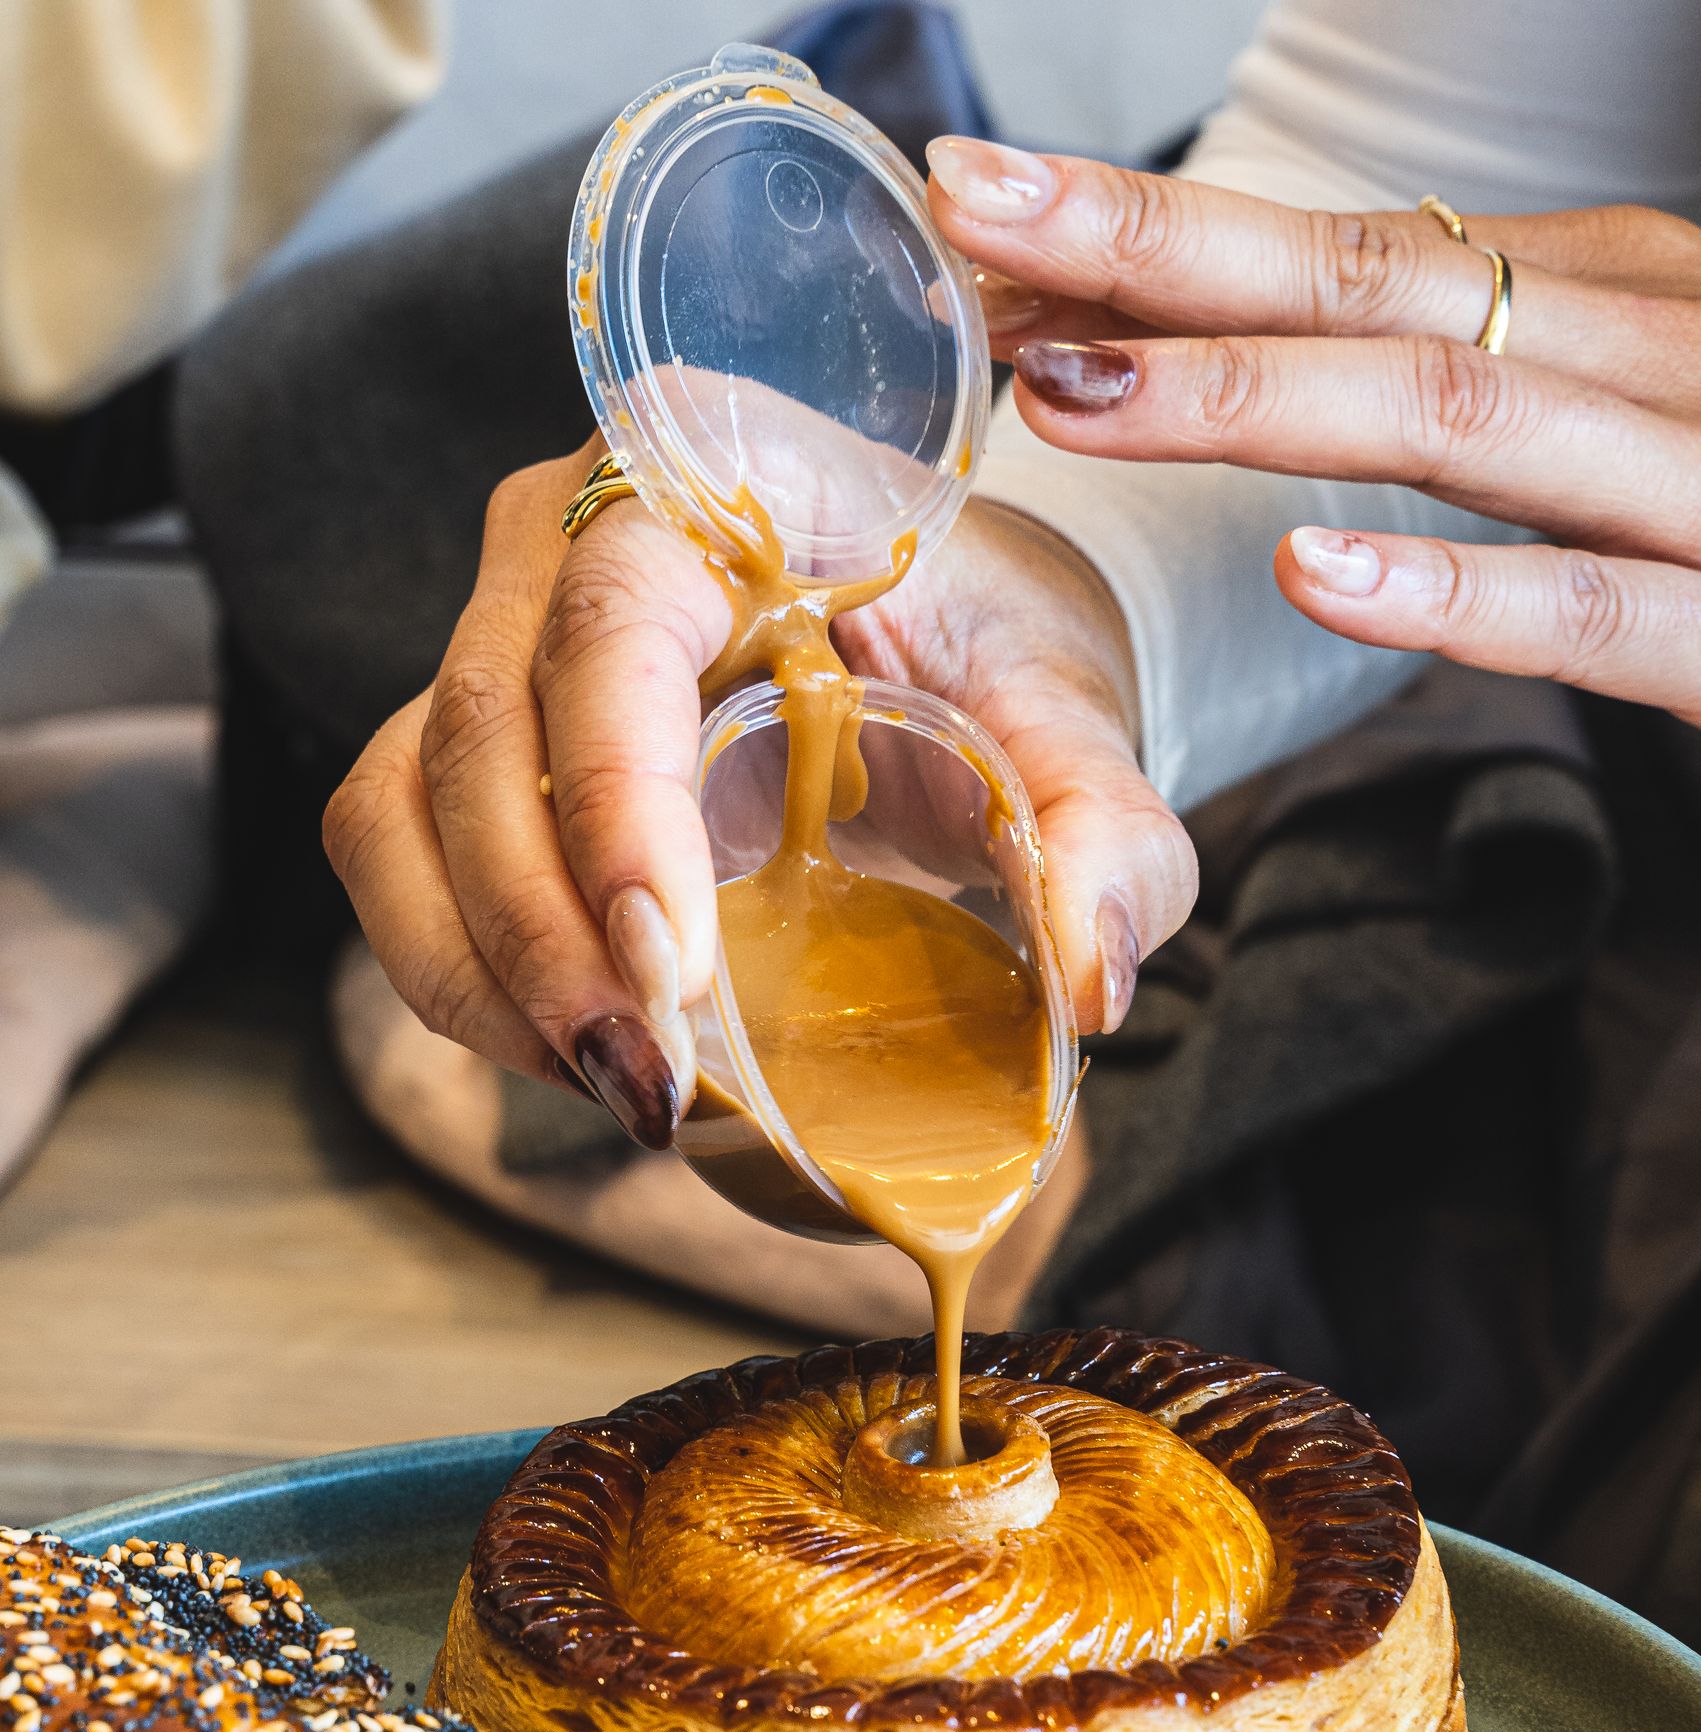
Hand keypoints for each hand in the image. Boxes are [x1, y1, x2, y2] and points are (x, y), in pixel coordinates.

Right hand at [323, 440, 1191, 1141]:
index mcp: (713, 476)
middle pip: (478, 731)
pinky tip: (576, 1052)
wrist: (946, 633)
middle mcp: (571, 536)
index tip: (671, 968)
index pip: (608, 629)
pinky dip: (464, 970)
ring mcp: (500, 632)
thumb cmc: (992, 648)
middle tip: (653, 1086)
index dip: (614, 803)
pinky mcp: (475, 737)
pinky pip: (400, 850)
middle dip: (545, 938)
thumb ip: (1101, 830)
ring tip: (619, 1089)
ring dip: (485, 970)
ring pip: (405, 803)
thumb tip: (1090, 980)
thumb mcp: (1069, 722)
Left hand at [927, 139, 1700, 816]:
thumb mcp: (1681, 383)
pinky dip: (1444, 588)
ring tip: (1077, 384)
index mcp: (1609, 292)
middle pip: (1367, 283)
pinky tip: (1318, 568)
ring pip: (1449, 423)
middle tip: (972, 213)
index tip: (991, 217)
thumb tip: (1324, 351)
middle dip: (1154, 248)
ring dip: (1253, 395)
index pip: (1348, 243)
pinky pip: (1576, 606)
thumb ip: (1508, 369)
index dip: (1158, 233)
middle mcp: (1643, 354)